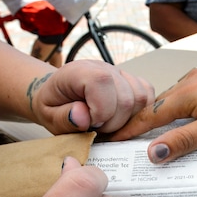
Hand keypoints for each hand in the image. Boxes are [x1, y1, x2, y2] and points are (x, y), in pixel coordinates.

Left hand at [33, 60, 154, 134]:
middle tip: (98, 128)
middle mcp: (104, 68)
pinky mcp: (132, 81)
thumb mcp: (48, 116)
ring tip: (108, 124)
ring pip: (141, 99)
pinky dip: (138, 113)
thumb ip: (63, 118)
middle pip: (126, 98)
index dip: (101, 110)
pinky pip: (147, 96)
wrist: (60, 94)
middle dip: (114, 123)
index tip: (91, 123)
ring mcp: (120, 73)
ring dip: (127, 120)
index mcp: (78, 71)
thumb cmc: (54, 105)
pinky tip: (121, 119)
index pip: (101, 82)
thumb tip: (83, 117)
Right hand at [110, 63, 196, 163]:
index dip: (129, 130)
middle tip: (128, 142)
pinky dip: (184, 110)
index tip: (111, 141)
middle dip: (144, 123)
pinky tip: (190, 120)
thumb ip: (184, 141)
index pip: (149, 116)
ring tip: (157, 135)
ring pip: (177, 100)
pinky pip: (193, 96)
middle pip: (160, 106)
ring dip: (165, 117)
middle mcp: (192, 80)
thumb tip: (152, 153)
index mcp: (187, 93)